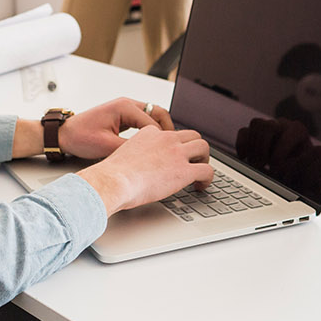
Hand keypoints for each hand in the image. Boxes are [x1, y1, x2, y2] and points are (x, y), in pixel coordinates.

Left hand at [59, 97, 174, 160]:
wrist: (64, 134)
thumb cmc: (80, 136)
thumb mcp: (106, 146)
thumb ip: (130, 149)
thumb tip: (149, 157)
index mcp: (124, 107)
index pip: (154, 122)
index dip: (163, 139)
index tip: (170, 153)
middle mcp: (127, 104)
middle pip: (159, 113)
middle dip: (168, 130)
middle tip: (175, 147)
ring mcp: (125, 109)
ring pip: (153, 116)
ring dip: (161, 130)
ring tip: (167, 147)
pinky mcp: (123, 117)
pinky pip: (144, 121)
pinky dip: (152, 131)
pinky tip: (154, 145)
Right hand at [77, 125, 212, 214]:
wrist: (114, 181)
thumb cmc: (112, 174)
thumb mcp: (122, 155)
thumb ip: (134, 156)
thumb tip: (134, 168)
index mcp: (150, 134)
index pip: (170, 134)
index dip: (175, 145)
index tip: (174, 156)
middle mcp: (166, 139)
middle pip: (192, 135)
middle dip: (195, 148)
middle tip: (194, 161)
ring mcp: (177, 153)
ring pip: (203, 147)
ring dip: (204, 159)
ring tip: (201, 172)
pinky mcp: (184, 171)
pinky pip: (206, 170)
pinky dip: (208, 179)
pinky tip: (202, 186)